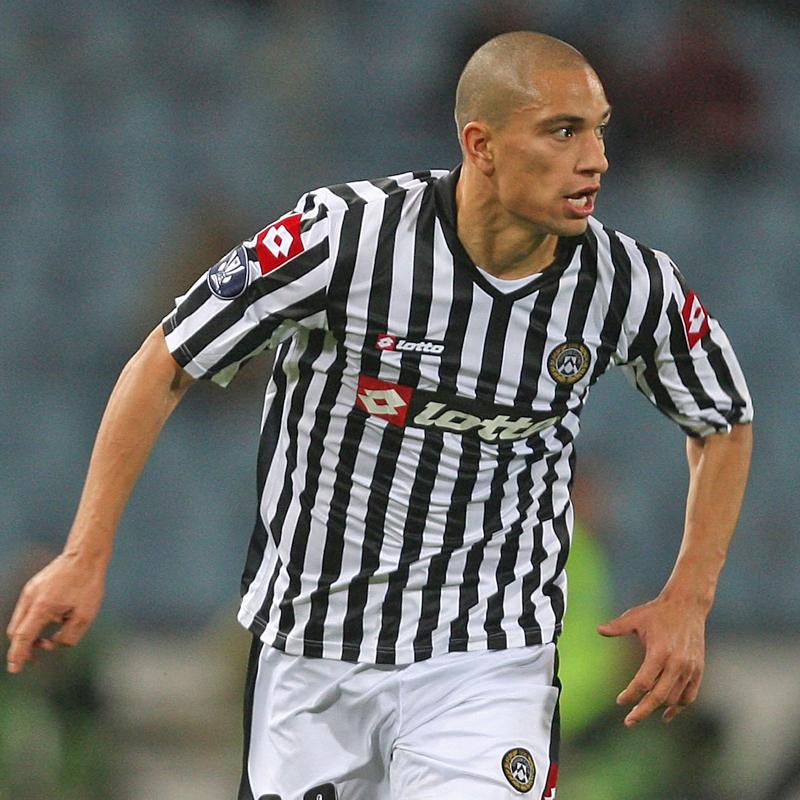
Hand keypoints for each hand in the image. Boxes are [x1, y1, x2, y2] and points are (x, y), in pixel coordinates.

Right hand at [6, 551, 105, 673]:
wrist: (85, 555)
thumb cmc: (88, 584)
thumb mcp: (85, 615)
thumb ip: (69, 635)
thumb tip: (54, 645)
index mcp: (42, 607)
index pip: (24, 637)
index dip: (18, 655)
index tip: (14, 669)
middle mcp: (30, 599)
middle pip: (17, 632)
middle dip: (23, 648)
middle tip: (36, 659)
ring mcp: (29, 591)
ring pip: (20, 621)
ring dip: (30, 635)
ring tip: (48, 640)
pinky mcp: (33, 587)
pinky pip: (28, 610)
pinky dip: (35, 621)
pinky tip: (55, 619)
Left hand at [597, 595, 705, 726]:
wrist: (687, 605)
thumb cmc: (658, 611)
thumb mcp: (635, 617)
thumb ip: (617, 626)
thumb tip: (598, 630)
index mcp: (659, 652)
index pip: (643, 682)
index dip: (631, 695)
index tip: (620, 701)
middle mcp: (677, 663)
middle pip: (659, 697)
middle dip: (643, 711)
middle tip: (629, 722)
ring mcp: (690, 668)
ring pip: (675, 699)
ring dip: (659, 708)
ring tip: (644, 712)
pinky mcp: (698, 669)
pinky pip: (689, 695)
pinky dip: (679, 706)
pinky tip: (667, 712)